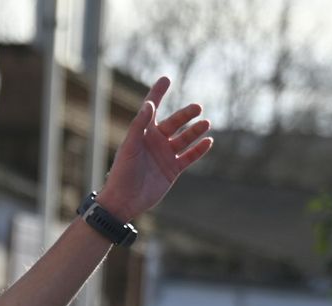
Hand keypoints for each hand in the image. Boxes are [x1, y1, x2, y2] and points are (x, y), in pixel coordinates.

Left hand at [96, 77, 211, 220]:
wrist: (124, 201)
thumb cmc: (122, 172)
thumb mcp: (130, 146)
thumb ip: (139, 125)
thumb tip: (149, 104)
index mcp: (142, 133)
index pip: (152, 108)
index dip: (158, 93)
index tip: (166, 79)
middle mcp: (155, 142)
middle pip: (175, 123)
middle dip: (186, 115)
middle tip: (198, 108)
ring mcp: (165, 155)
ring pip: (185, 139)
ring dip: (196, 131)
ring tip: (207, 123)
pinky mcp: (173, 169)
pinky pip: (190, 157)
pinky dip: (200, 149)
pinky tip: (209, 141)